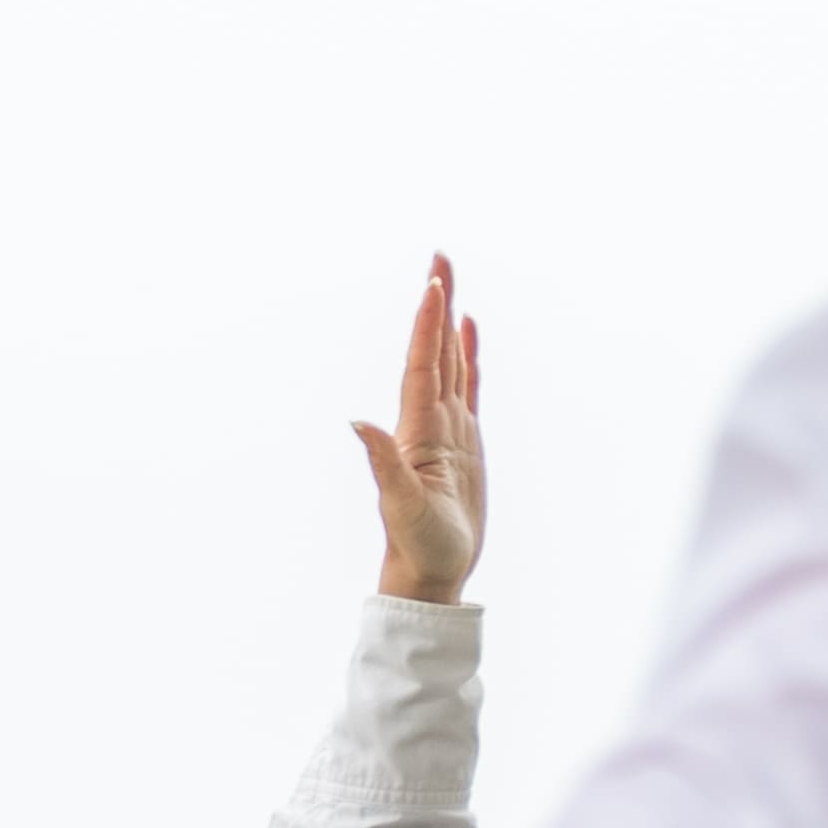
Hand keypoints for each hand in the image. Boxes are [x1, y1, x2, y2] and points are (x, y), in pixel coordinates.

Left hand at [354, 257, 486, 603]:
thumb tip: (358, 423)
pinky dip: (469, 358)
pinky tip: (469, 335)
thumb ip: (382, 462)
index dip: (427, 324)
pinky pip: (469, 389)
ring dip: (449, 323)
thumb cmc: (416, 543)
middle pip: (435, 351)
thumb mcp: (399, 505)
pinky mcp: (465, 443)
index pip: (423, 365)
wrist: (428, 570)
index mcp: (416, 429)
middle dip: (436, 304)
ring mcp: (448, 429)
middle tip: (440, 257)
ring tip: (449, 282)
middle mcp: (429, 420)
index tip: (433, 282)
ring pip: (452, 362)